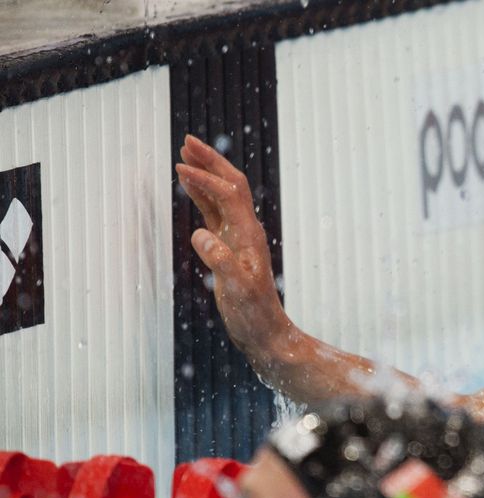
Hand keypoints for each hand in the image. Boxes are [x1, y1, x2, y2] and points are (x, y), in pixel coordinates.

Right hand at [176, 135, 288, 356]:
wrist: (266, 332)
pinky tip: (189, 186)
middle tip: (186, 140)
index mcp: (249, 236)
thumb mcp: (236, 289)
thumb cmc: (253, 315)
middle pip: (230, 184)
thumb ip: (220, 261)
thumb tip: (201, 234)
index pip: (228, 195)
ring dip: (205, 173)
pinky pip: (214, 213)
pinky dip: (201, 195)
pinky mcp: (229, 247)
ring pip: (222, 196)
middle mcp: (246, 231)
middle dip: (210, 161)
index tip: (180, 168)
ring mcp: (238, 238)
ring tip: (184, 153)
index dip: (205, 179)